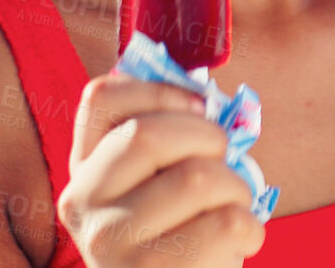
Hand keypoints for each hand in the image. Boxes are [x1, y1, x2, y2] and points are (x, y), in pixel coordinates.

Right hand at [57, 74, 266, 266]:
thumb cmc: (186, 237)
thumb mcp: (163, 185)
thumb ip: (173, 142)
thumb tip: (209, 101)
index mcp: (87, 169)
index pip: (102, 97)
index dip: (161, 91)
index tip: (199, 108)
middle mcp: (84, 201)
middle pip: (149, 135)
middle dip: (210, 140)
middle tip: (225, 167)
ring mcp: (108, 241)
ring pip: (196, 178)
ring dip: (237, 189)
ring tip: (232, 212)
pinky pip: (226, 223)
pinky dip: (250, 229)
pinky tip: (237, 244)